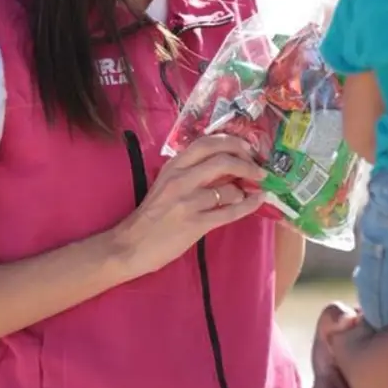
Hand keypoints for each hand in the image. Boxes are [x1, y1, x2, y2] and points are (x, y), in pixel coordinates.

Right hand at [108, 134, 266, 278]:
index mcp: (173, 166)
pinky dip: (248, 205)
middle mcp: (181, 179)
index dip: (232, 142)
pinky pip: (230, 212)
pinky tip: (257, 201)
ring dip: (245, 189)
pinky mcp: (196, 224)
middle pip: (222, 159)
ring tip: (250, 192)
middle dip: (246, 162)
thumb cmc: (150, 215)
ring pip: (229, 188)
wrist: (130, 245)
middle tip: (258, 168)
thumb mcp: (165, 183)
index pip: (207, 143)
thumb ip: (189, 171)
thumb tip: (224, 164)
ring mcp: (188, 202)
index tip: (246, 147)